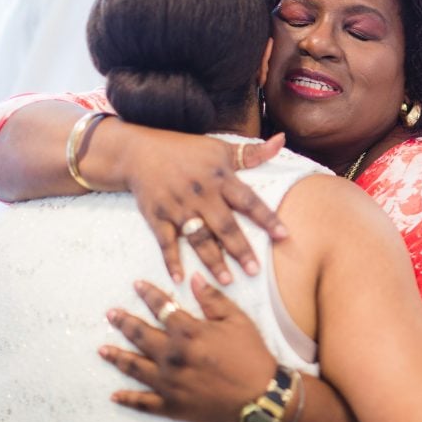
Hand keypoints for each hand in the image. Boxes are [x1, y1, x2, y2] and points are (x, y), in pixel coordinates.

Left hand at [100, 275, 276, 421]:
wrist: (260, 395)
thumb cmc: (251, 355)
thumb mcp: (237, 321)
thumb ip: (213, 299)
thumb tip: (194, 279)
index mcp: (188, 333)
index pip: (162, 308)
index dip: (149, 294)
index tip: (136, 285)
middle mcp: (172, 356)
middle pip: (140, 335)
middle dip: (124, 322)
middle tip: (111, 315)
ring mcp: (168, 383)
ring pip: (134, 367)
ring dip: (117, 357)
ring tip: (102, 350)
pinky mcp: (171, 405)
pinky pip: (143, 402)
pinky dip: (127, 399)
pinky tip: (114, 395)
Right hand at [118, 129, 287, 283]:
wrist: (138, 152)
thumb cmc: (185, 150)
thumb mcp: (219, 148)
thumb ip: (252, 152)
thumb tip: (281, 140)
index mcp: (220, 178)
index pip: (248, 201)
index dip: (267, 218)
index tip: (284, 235)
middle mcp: (201, 194)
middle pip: (224, 225)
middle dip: (240, 249)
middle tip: (255, 270)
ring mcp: (178, 206)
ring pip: (198, 237)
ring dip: (212, 260)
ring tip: (227, 280)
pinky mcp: (157, 216)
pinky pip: (166, 242)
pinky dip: (171, 261)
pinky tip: (180, 279)